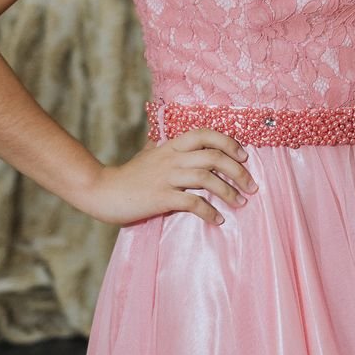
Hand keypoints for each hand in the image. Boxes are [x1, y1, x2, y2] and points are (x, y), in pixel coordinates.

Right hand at [79, 128, 255, 225]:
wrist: (102, 191)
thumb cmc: (129, 175)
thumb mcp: (149, 155)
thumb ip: (166, 148)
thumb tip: (177, 142)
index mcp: (171, 146)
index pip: (205, 134)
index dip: (228, 143)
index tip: (244, 157)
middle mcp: (171, 158)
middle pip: (213, 157)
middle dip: (238, 171)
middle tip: (252, 186)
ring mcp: (165, 177)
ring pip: (207, 178)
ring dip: (229, 192)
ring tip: (240, 203)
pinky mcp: (160, 197)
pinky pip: (192, 203)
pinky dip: (209, 212)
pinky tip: (218, 220)